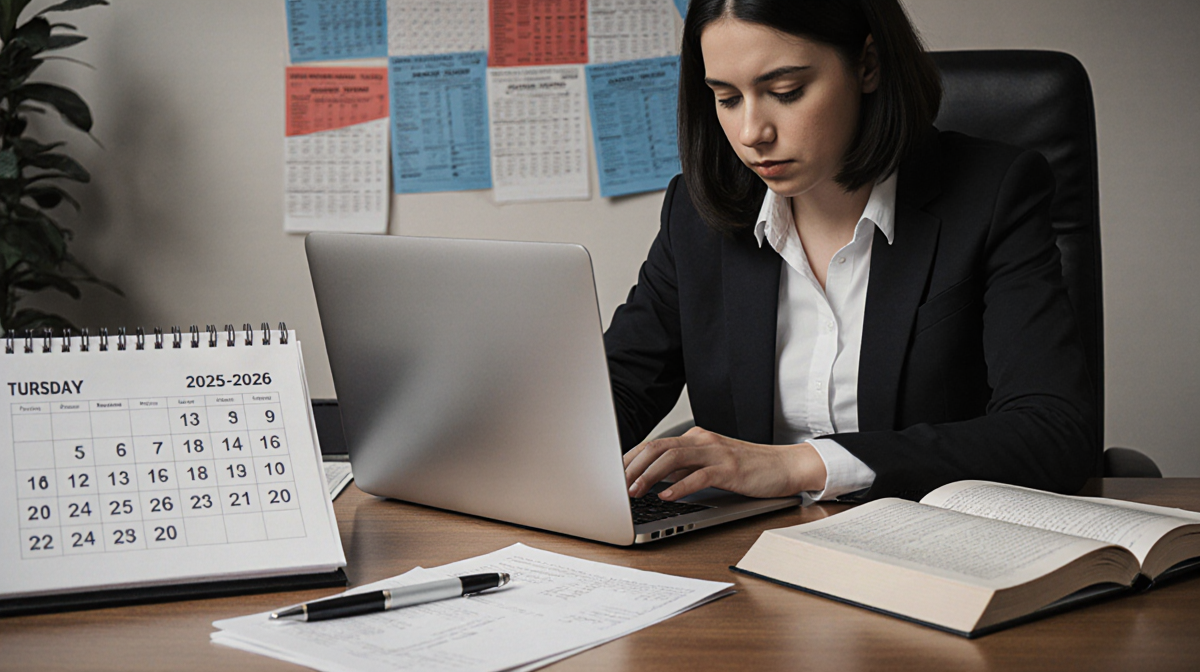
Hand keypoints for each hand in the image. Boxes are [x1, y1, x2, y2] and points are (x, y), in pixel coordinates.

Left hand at [623, 426, 827, 500]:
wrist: (785, 466)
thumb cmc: (748, 469)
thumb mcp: (711, 465)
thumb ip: (685, 469)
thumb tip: (653, 480)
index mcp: (695, 438)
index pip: (655, 444)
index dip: (630, 459)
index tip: (612, 475)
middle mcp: (702, 440)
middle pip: (658, 447)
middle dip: (632, 466)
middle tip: (615, 485)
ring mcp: (716, 453)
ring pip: (673, 458)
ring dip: (649, 475)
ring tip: (634, 490)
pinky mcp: (730, 469)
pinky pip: (699, 476)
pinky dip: (679, 486)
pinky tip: (666, 496)